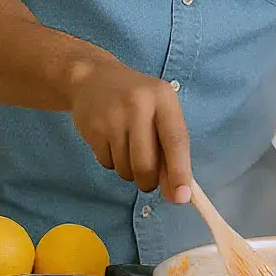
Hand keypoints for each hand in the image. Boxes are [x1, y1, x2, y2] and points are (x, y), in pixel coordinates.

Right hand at [68, 57, 191, 203]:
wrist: (94, 78)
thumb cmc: (138, 100)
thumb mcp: (161, 112)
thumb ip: (171, 149)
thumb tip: (177, 193)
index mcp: (164, 98)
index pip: (176, 141)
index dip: (180, 171)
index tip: (182, 197)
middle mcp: (139, 105)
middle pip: (147, 164)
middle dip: (149, 182)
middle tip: (149, 180)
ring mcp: (113, 117)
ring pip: (126, 169)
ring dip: (130, 172)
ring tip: (128, 149)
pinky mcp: (92, 128)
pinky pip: (107, 164)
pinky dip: (113, 163)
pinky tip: (112, 142)